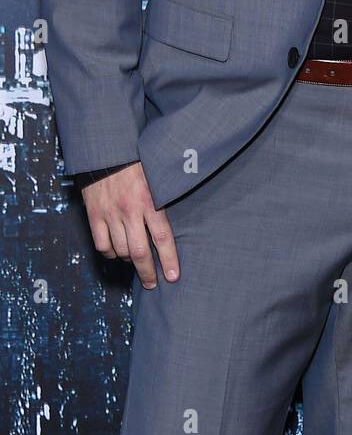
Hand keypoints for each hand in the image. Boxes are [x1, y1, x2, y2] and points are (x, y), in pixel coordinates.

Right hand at [82, 162, 179, 287]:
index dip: (169, 259)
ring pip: (120, 251)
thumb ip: (164, 200)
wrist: (108, 151)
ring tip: (136, 261)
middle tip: (153, 283)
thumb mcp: (157, 178)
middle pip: (139, 251)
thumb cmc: (139, 164)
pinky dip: (110, 253)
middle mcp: (130, 210)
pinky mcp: (94, 215)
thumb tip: (174, 224)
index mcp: (150, 201)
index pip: (162, 237)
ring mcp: (110, 214)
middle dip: (147, 272)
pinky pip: (102, 244)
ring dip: (129, 260)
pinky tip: (116, 251)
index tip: (174, 276)